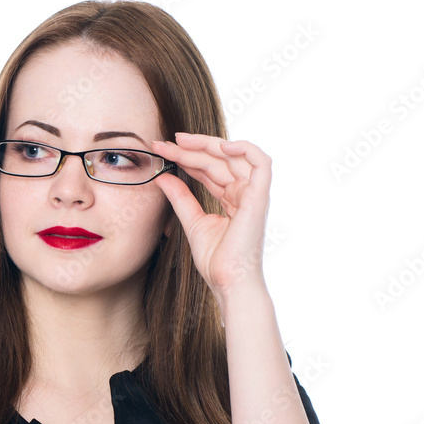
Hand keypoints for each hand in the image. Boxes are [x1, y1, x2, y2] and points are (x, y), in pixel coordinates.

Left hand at [152, 132, 271, 301]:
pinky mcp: (260, 198)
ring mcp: (253, 194)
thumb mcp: (192, 221)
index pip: (208, 169)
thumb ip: (180, 197)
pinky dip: (245, 149)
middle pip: (218, 159)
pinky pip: (261, 163)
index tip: (161, 150)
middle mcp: (244, 192)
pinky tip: (220, 146)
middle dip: (191, 148)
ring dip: (208, 144)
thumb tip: (162, 176)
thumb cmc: (215, 260)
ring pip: (234, 156)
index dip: (185, 157)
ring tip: (182, 141)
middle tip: (165, 142)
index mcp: (231, 198)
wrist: (227, 282)